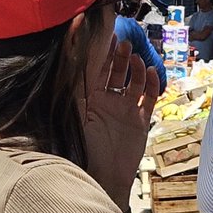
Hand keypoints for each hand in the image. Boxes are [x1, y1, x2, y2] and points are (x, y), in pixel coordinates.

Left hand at [82, 36, 158, 208]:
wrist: (104, 176)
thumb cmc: (83, 149)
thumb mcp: (73, 115)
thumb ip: (69, 90)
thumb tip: (60, 63)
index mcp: (89, 100)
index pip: (96, 71)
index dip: (101, 54)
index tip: (105, 37)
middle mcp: (108, 102)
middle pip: (116, 73)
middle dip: (119, 57)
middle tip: (123, 43)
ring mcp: (126, 110)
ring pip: (134, 82)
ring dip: (135, 69)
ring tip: (135, 59)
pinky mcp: (141, 120)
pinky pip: (149, 98)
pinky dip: (151, 84)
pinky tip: (150, 72)